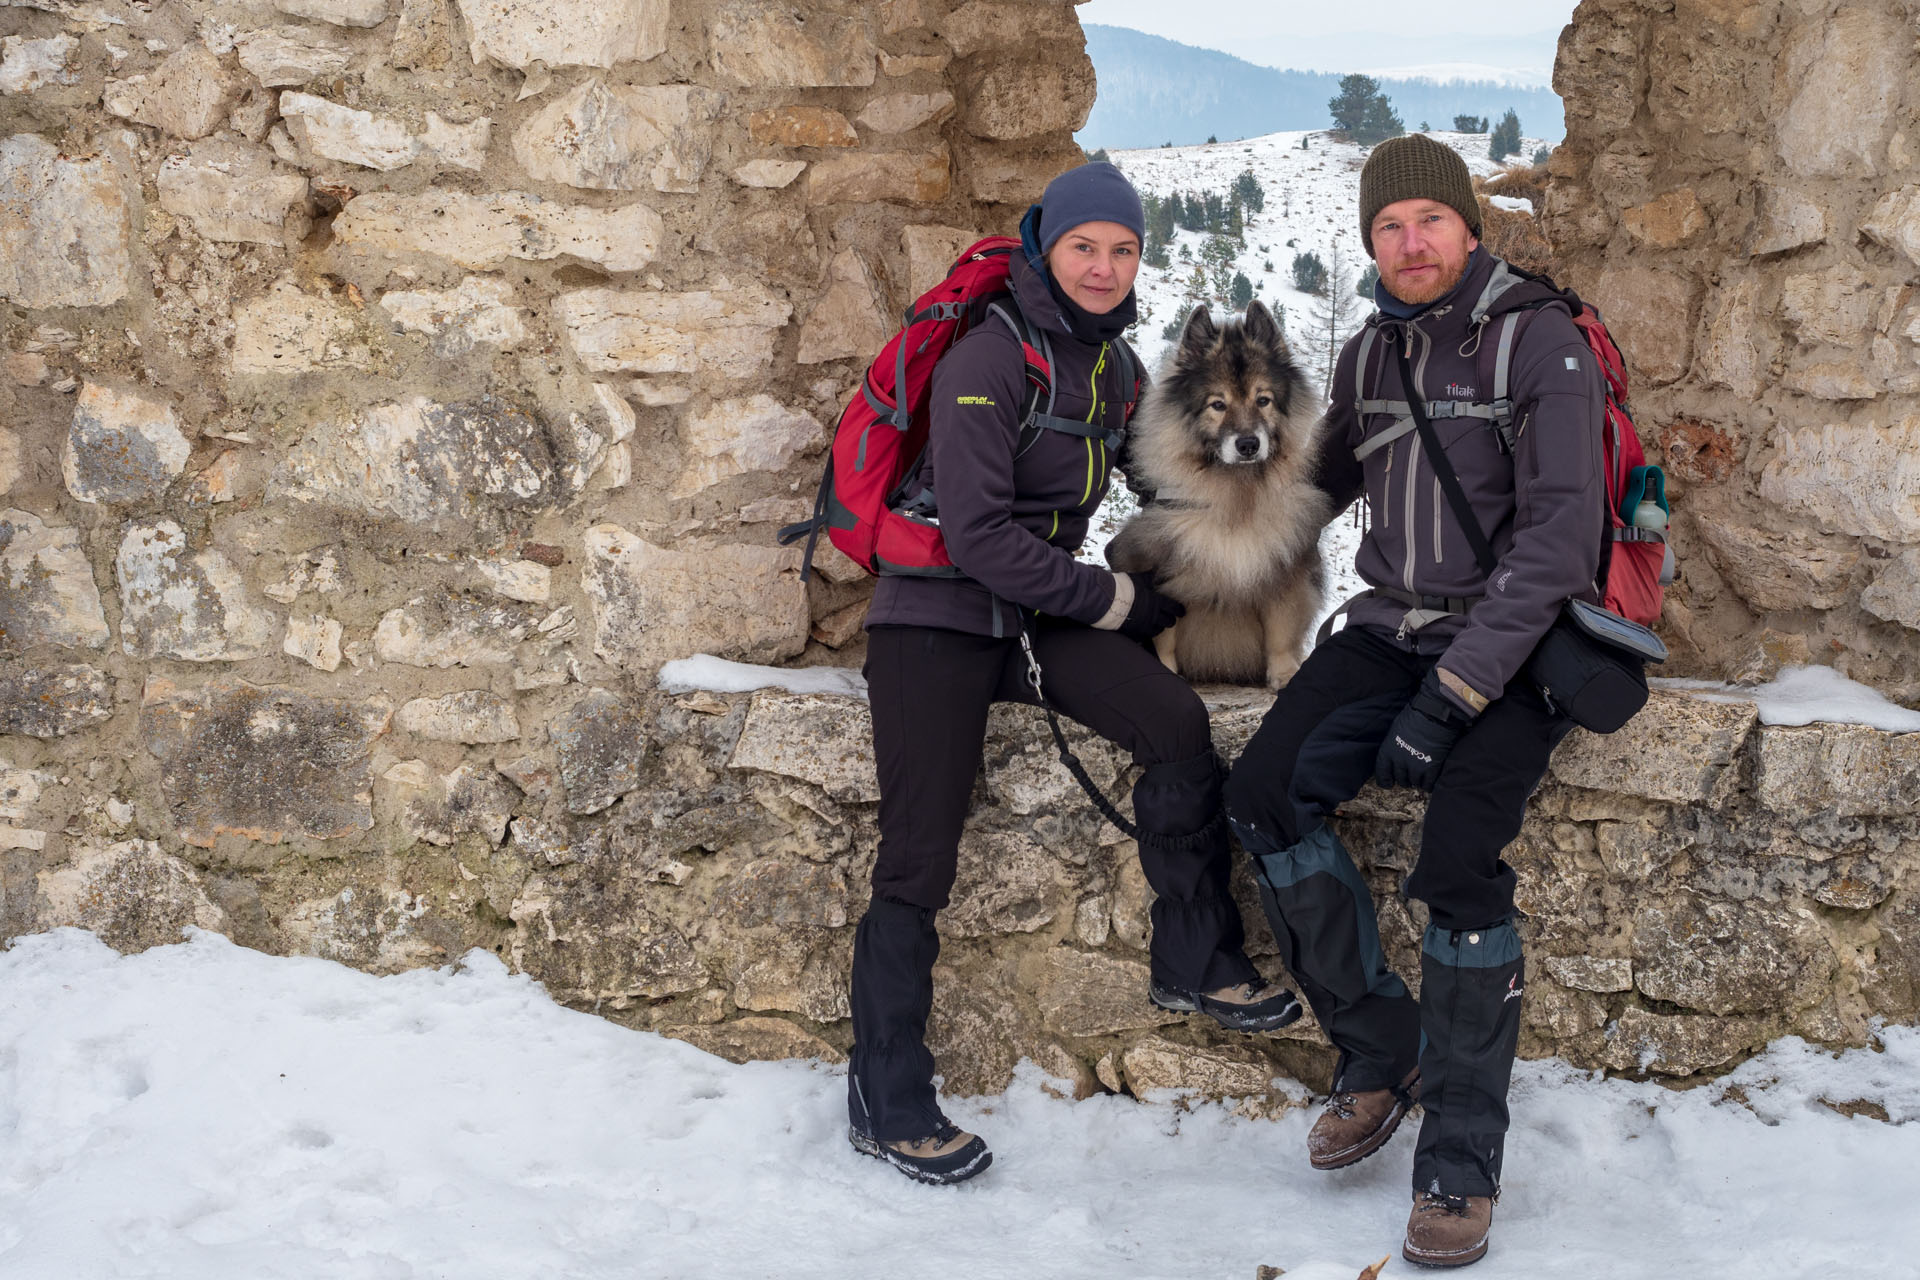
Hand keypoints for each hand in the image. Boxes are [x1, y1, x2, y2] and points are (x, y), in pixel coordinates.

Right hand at [1119, 572, 1184, 640]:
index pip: (1174, 608)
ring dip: (1159, 626)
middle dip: (1170, 619)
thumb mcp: (1139, 578)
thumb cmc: (1123, 587)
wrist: (1106, 601)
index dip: (1179, 610)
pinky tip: (1144, 628)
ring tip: (1156, 622)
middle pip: (1169, 622)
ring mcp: (1144, 627)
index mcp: (1157, 602)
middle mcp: (1153, 616)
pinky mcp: (1134, 633)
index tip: (1181, 611)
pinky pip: (1145, 636)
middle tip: (1169, 617)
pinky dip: (1146, 632)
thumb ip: (1150, 576)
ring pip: (1158, 631)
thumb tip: (1158, 569)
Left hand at [1374, 671, 1470, 790]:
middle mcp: (1399, 762)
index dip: (1385, 781)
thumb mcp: (1394, 732)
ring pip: (1414, 783)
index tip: (1389, 783)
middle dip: (1404, 779)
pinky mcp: (1431, 768)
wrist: (1432, 715)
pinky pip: (1428, 784)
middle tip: (1409, 775)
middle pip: (1400, 780)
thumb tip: (1395, 756)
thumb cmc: (1413, 717)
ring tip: (1421, 775)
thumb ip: (1393, 747)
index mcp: (1388, 751)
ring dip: (1417, 781)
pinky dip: (1428, 784)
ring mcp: (1416, 766)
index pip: (1382, 773)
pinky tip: (1430, 778)